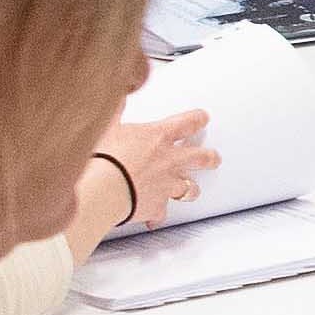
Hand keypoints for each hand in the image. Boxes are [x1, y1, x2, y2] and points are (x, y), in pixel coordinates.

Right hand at [89, 109, 215, 239]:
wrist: (101, 189)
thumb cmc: (104, 156)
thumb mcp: (106, 125)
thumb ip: (114, 110)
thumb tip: (115, 96)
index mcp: (158, 137)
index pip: (187, 123)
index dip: (197, 119)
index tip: (202, 118)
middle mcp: (169, 161)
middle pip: (200, 158)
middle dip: (209, 158)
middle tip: (213, 158)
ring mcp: (166, 185)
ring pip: (190, 189)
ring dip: (190, 189)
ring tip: (191, 190)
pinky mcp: (157, 206)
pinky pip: (161, 213)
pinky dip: (156, 215)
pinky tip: (153, 218)